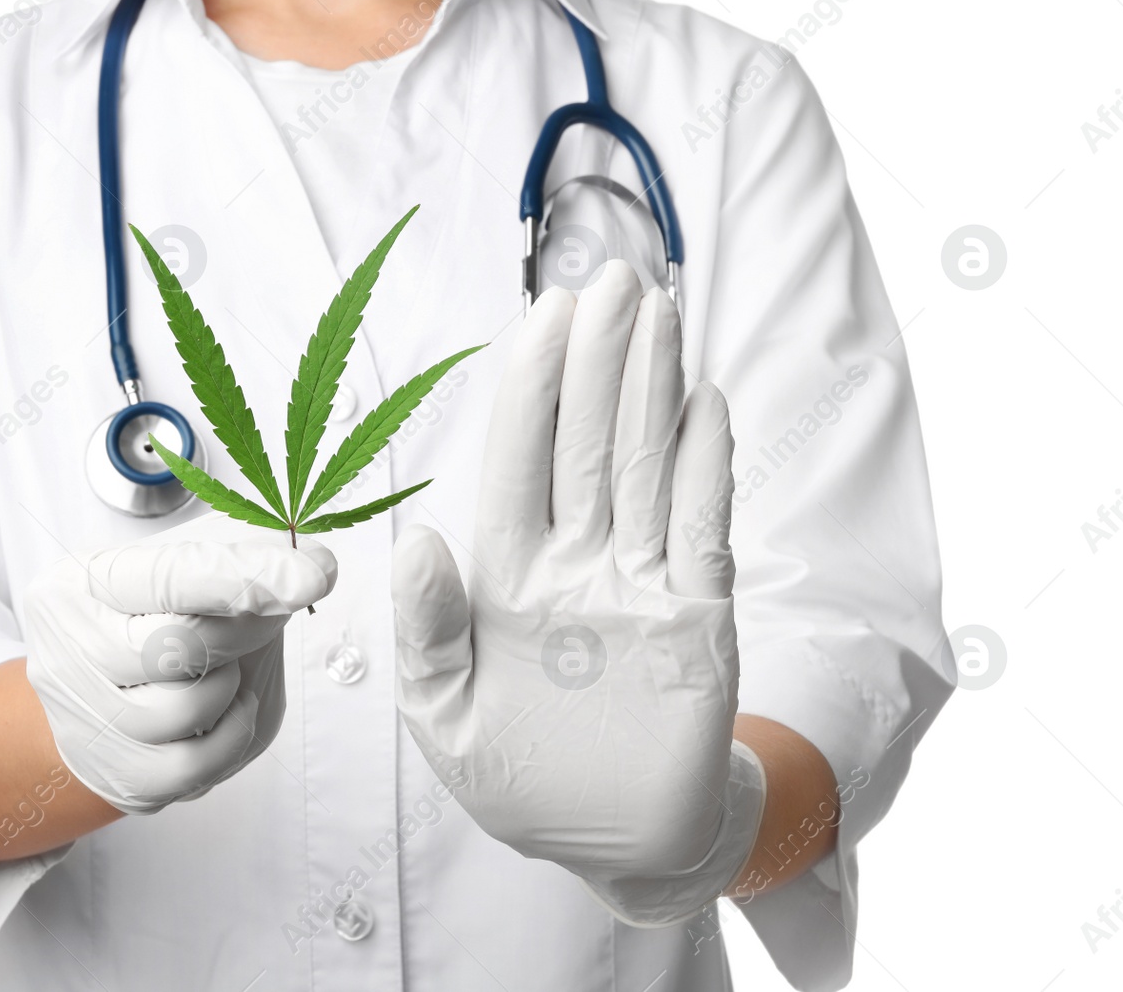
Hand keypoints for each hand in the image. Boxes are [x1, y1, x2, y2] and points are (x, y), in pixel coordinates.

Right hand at [23, 512, 335, 813]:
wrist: (105, 695)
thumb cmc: (151, 618)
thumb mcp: (183, 566)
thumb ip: (238, 559)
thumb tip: (310, 572)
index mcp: (80, 584)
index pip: (170, 576)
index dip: (244, 576)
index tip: (313, 574)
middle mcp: (68, 650)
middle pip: (176, 646)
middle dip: (244, 629)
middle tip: (266, 614)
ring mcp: (87, 720)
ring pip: (184, 709)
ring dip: (228, 685)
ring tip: (222, 666)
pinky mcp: (118, 774)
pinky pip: (194, 766)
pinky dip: (232, 735)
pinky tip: (228, 709)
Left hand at [390, 261, 763, 924]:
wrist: (614, 841)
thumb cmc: (520, 780)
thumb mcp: (447, 719)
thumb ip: (428, 634)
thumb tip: (417, 540)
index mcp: (508, 581)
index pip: (519, 464)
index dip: (531, 390)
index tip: (542, 319)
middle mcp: (575, 567)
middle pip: (587, 445)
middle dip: (596, 363)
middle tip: (612, 281)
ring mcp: (640, 585)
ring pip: (646, 468)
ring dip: (651, 391)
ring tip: (658, 312)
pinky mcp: (699, 618)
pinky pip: (703, 530)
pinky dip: (705, 468)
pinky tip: (704, 403)